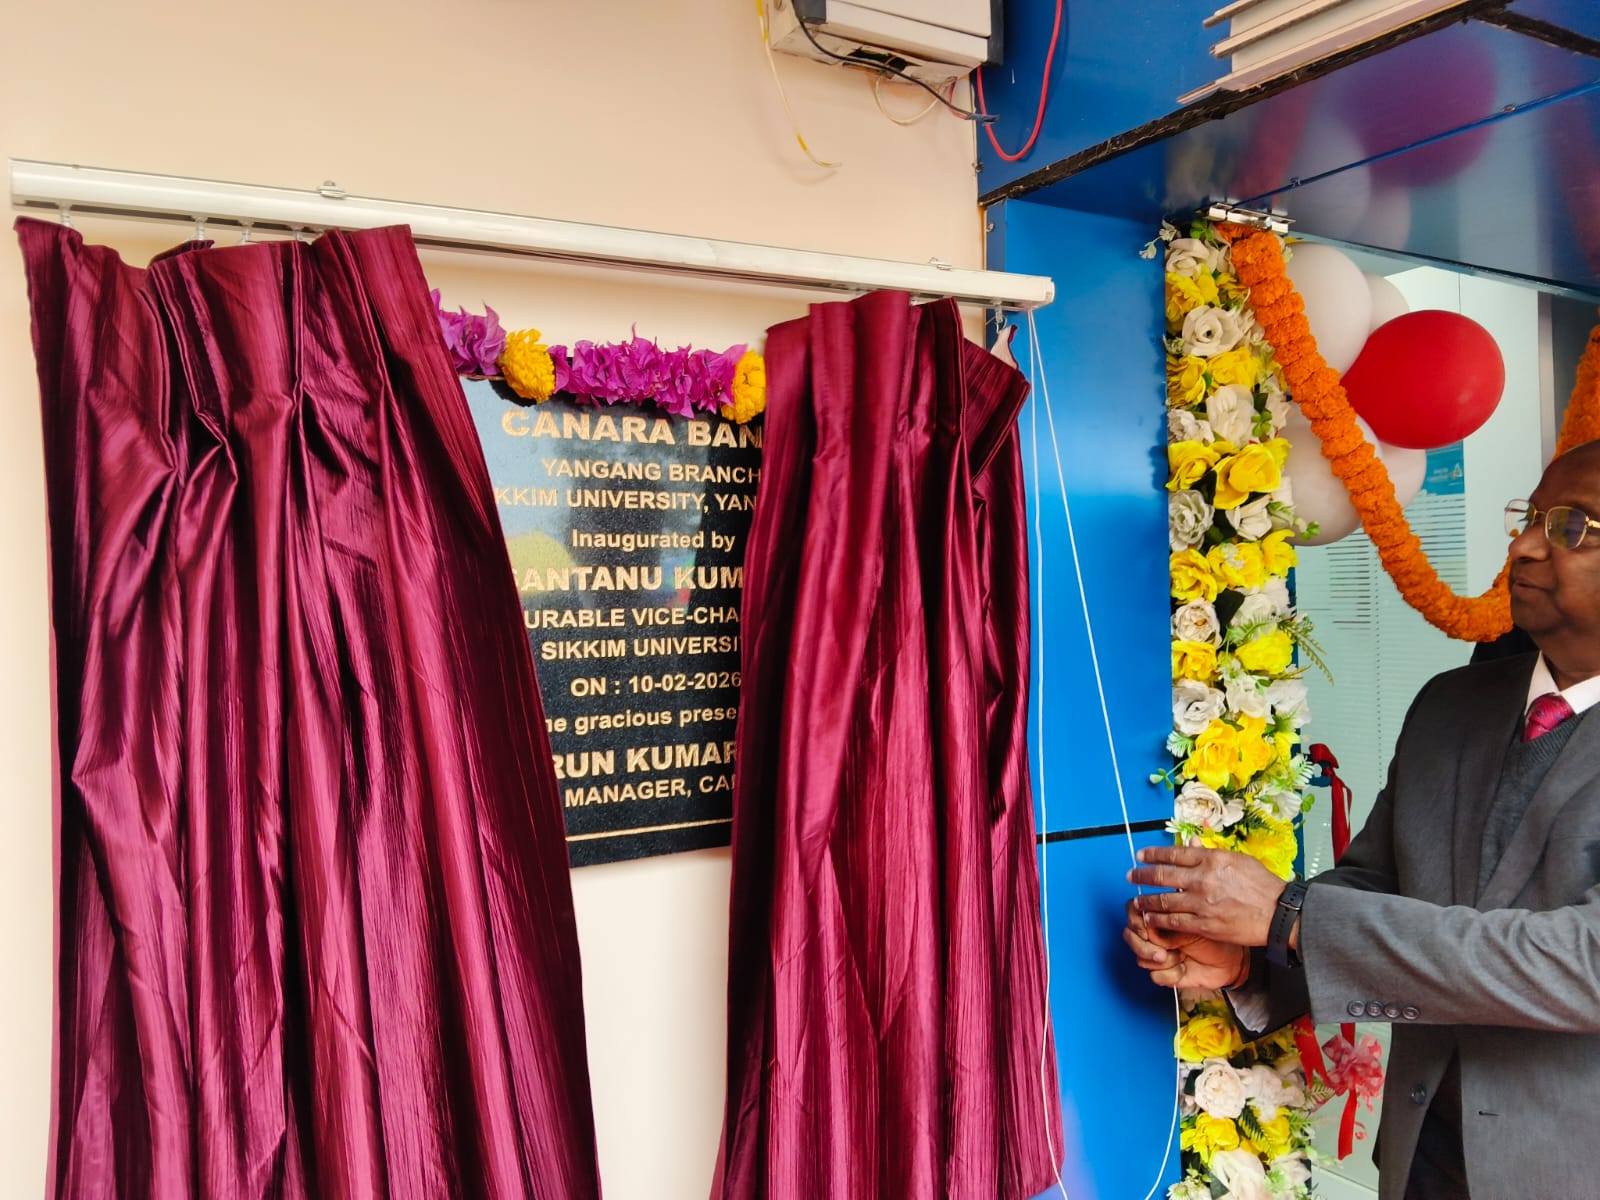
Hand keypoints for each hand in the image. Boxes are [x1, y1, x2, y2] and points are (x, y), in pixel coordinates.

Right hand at [1123, 899, 1249, 989]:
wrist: (1233, 961)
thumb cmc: (1218, 935)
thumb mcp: (1194, 920)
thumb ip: (1170, 917)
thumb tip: (1150, 919)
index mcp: (1160, 915)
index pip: (1133, 911)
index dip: (1136, 920)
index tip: (1146, 927)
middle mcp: (1155, 934)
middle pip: (1130, 936)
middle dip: (1144, 946)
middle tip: (1162, 952)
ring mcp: (1159, 953)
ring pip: (1140, 958)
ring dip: (1161, 960)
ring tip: (1179, 957)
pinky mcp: (1165, 973)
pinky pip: (1155, 976)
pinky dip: (1171, 974)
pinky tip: (1184, 968)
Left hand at [1128, 844, 1288, 946]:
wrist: (1279, 914)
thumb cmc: (1263, 885)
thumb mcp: (1238, 860)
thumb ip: (1212, 853)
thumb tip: (1193, 843)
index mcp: (1211, 859)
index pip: (1173, 854)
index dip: (1153, 854)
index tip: (1140, 855)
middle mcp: (1203, 879)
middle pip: (1162, 875)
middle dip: (1142, 875)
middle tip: (1130, 876)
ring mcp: (1202, 903)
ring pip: (1164, 901)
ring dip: (1147, 900)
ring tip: (1137, 901)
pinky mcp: (1204, 924)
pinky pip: (1174, 922)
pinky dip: (1159, 920)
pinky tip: (1150, 919)